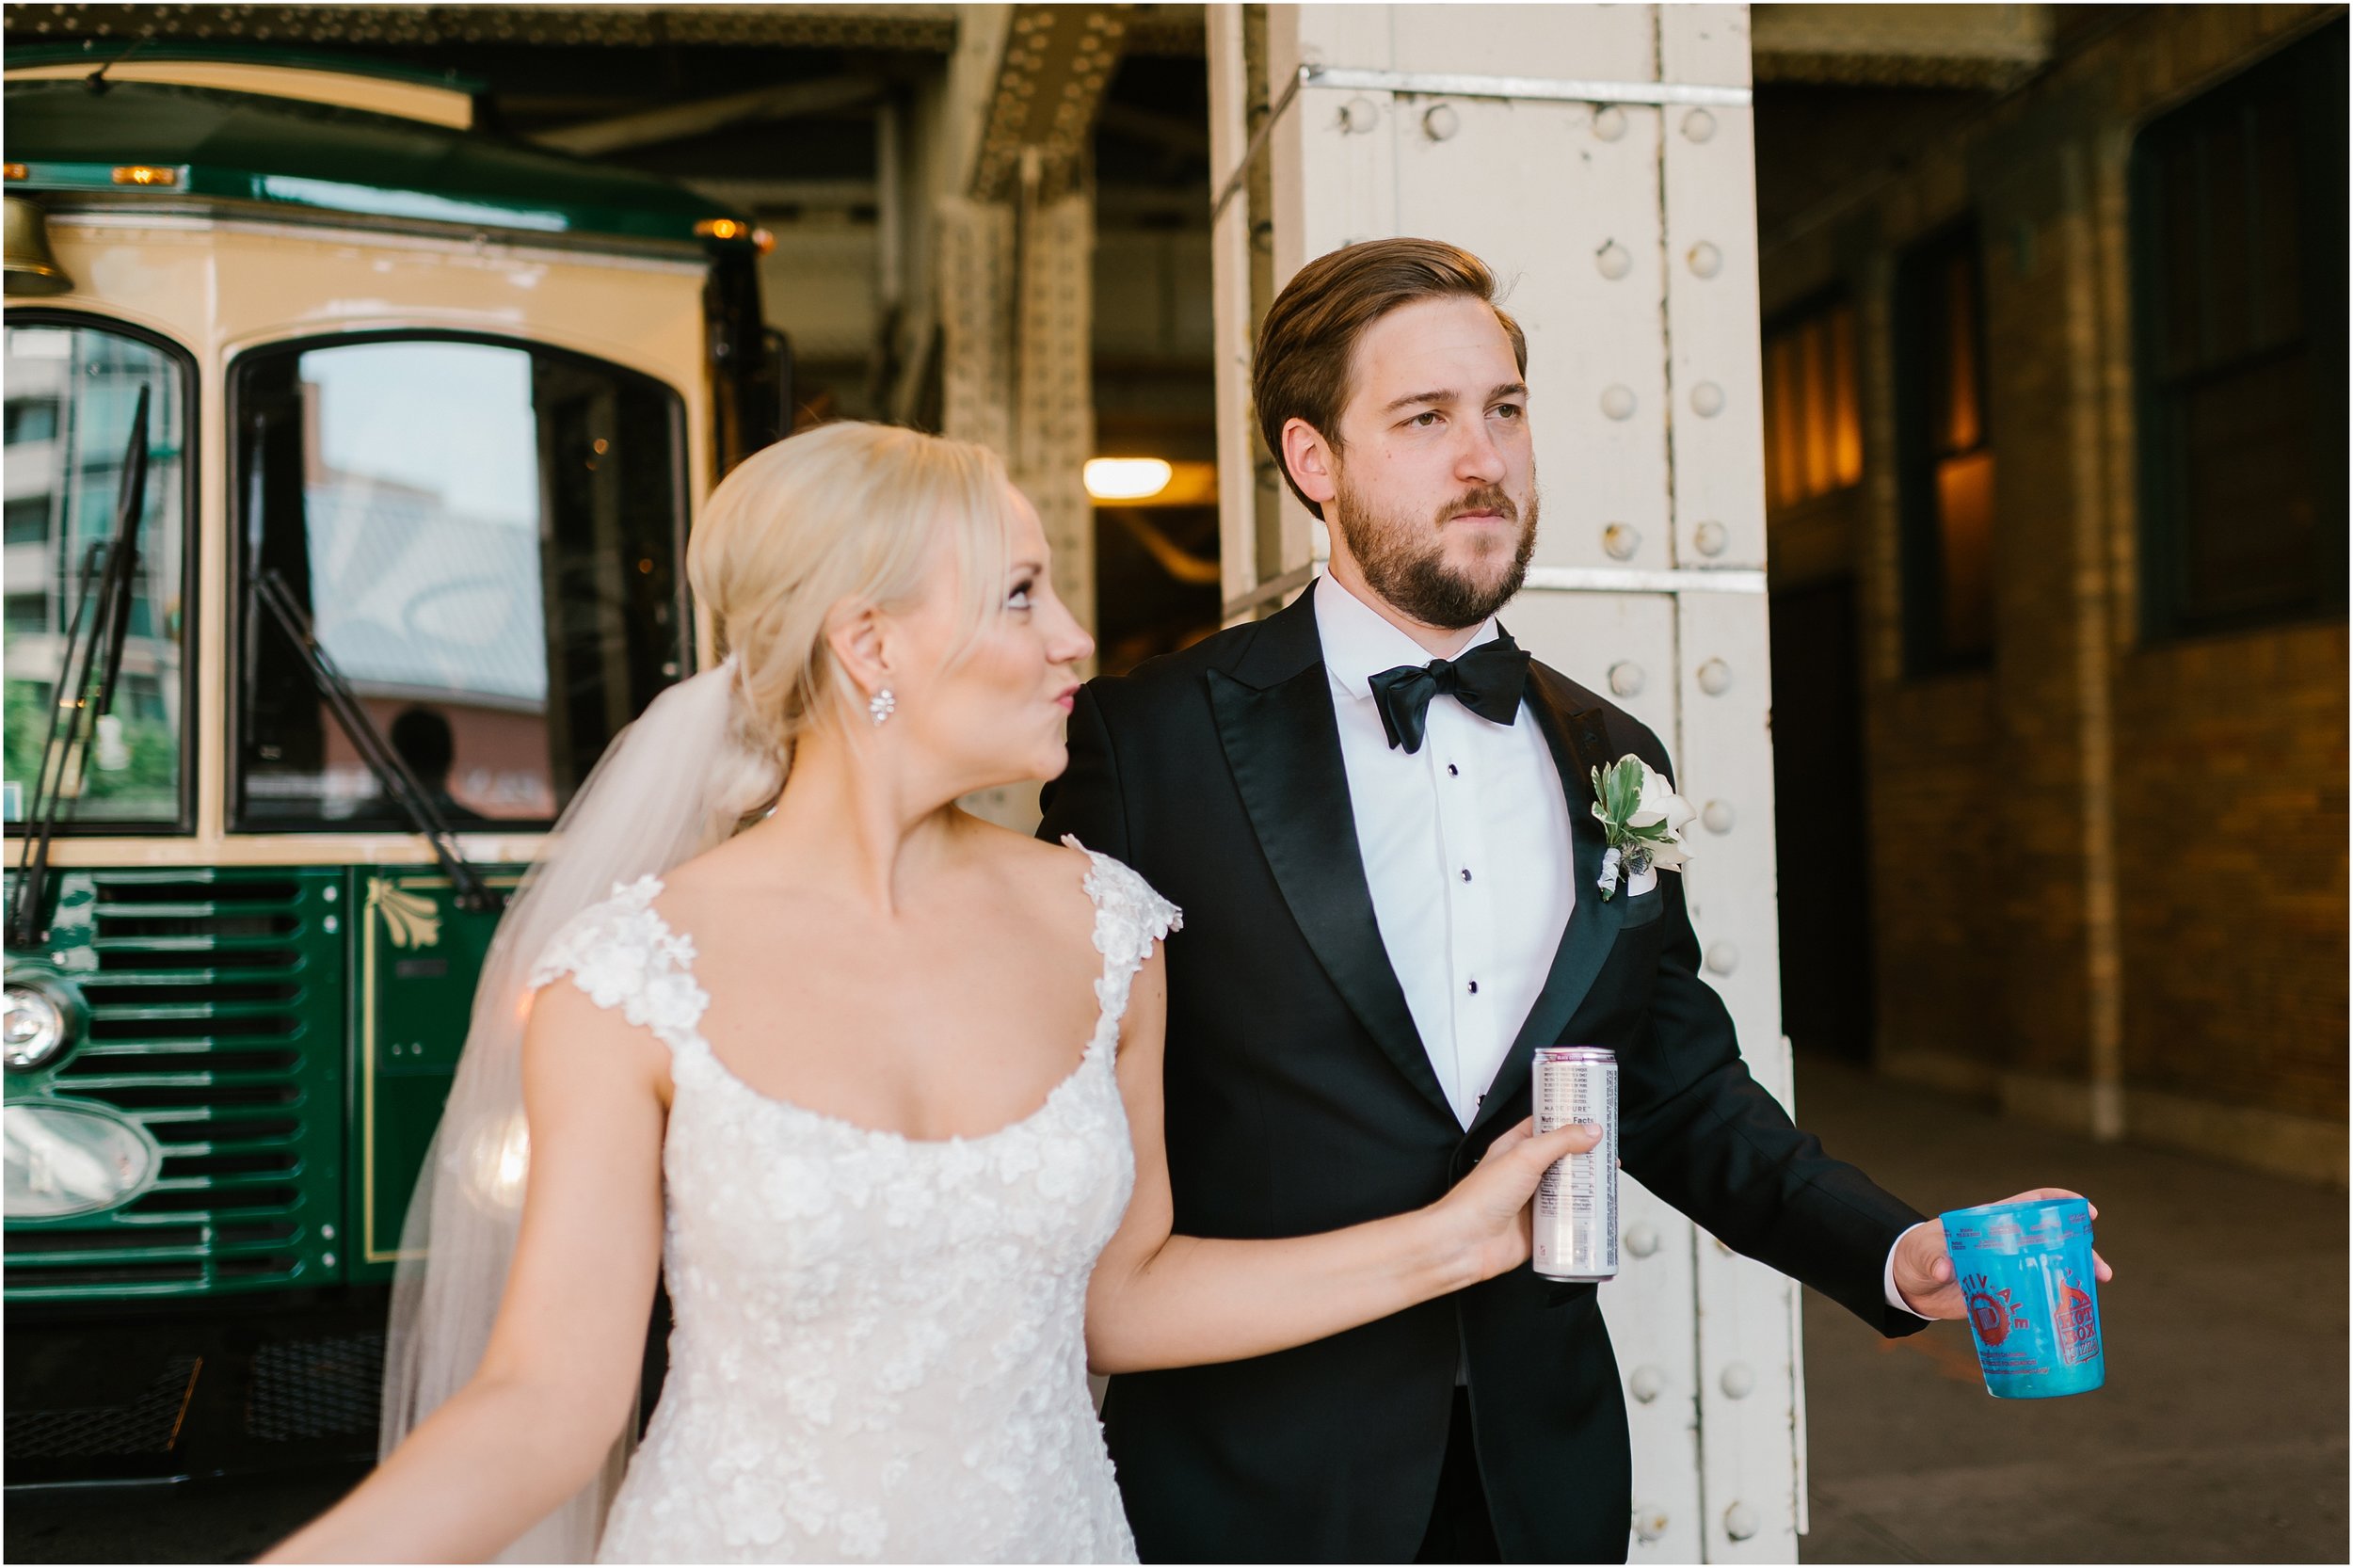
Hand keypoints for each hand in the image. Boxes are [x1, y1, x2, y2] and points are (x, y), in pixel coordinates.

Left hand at [1434, 1117, 1604, 1284]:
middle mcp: (1525, 1172)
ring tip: (1607, 1181)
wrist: (1465, 1243)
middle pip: (1563, 1159)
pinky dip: (1582, 1216)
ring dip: (1587, 1187)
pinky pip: (1567, 1219)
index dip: (1570, 1121)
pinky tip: (1594, 1212)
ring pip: (1568, 1189)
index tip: (1593, 1119)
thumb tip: (1589, 1131)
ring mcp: (1533, 1199)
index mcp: (1515, 1147)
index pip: (1547, 1126)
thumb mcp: (1524, 1156)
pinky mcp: (1540, 1226)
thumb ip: (1559, 1141)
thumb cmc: (1478, 1198)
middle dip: (1586, 1157)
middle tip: (1608, 1154)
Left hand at [1891, 1188, 2114, 1318]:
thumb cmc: (1914, 1256)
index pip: (2030, 1203)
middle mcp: (2004, 1244)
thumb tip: (1945, 1270)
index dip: (2059, 1203)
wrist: (1907, 1285)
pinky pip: (2035, 1293)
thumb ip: (1931, 1258)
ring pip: (2047, 1267)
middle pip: (2049, 1239)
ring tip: (2095, 1289)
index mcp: (1989, 1223)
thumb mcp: (1920, 1254)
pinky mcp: (2003, 1293)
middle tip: (2101, 1269)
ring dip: (2073, 1276)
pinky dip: (2054, 1301)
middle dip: (2079, 1249)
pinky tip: (2071, 1314)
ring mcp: (2006, 1268)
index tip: (2086, 1210)